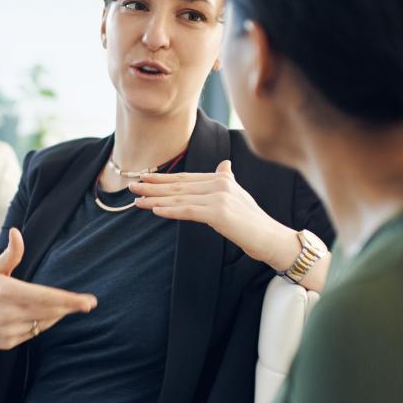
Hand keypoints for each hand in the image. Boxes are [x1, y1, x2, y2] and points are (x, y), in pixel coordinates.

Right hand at [0, 227, 97, 363]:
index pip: (44, 297)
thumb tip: (16, 231)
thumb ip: (10, 254)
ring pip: (44, 322)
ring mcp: (9, 330)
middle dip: (71, 307)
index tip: (88, 301)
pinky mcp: (9, 342)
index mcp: (6, 292)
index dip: (68, 300)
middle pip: (50, 311)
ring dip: (56, 313)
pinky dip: (41, 322)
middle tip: (89, 303)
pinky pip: (34, 332)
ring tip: (62, 305)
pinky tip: (39, 314)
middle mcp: (9, 313)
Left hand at [131, 160, 314, 270]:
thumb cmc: (253, 222)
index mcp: (221, 178)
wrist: (270, 237)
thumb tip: (225, 164)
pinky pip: (189, 211)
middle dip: (153, 187)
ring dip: (156, 199)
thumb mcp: (239, 196)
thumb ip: (228, 180)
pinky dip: (171, 210)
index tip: (144, 178)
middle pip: (179, 186)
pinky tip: (155, 210)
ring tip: (137, 200)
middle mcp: (220, 183)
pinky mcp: (219, 213)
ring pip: (180, 198)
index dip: (163, 178)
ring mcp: (219, 197)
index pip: (186, 178)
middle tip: (132, 186)